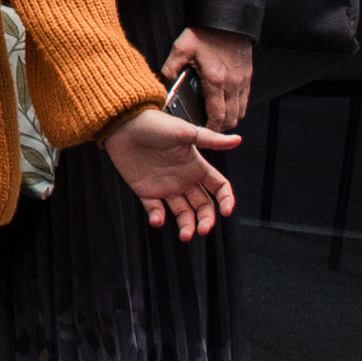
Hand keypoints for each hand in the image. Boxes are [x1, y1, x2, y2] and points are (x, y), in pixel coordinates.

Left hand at [100, 105, 241, 239]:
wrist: (123, 124)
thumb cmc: (155, 124)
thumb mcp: (183, 132)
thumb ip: (209, 140)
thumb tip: (238, 140)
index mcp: (197, 166)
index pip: (219, 188)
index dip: (226, 200)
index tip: (226, 212)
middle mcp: (184, 179)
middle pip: (203, 205)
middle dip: (206, 220)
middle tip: (203, 230)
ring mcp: (166, 186)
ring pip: (182, 212)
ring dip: (186, 225)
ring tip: (185, 236)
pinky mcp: (145, 190)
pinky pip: (155, 209)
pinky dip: (157, 217)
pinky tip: (157, 220)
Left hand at [165, 27, 255, 132]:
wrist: (226, 20)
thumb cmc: (203, 34)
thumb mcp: (180, 50)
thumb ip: (170, 70)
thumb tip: (162, 88)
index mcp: (215, 81)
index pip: (217, 116)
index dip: (210, 130)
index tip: (201, 134)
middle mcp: (233, 84)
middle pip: (232, 119)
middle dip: (220, 127)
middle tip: (206, 128)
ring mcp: (243, 80)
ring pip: (241, 111)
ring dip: (230, 118)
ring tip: (215, 118)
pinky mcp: (248, 75)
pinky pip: (245, 99)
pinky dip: (236, 107)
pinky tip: (224, 104)